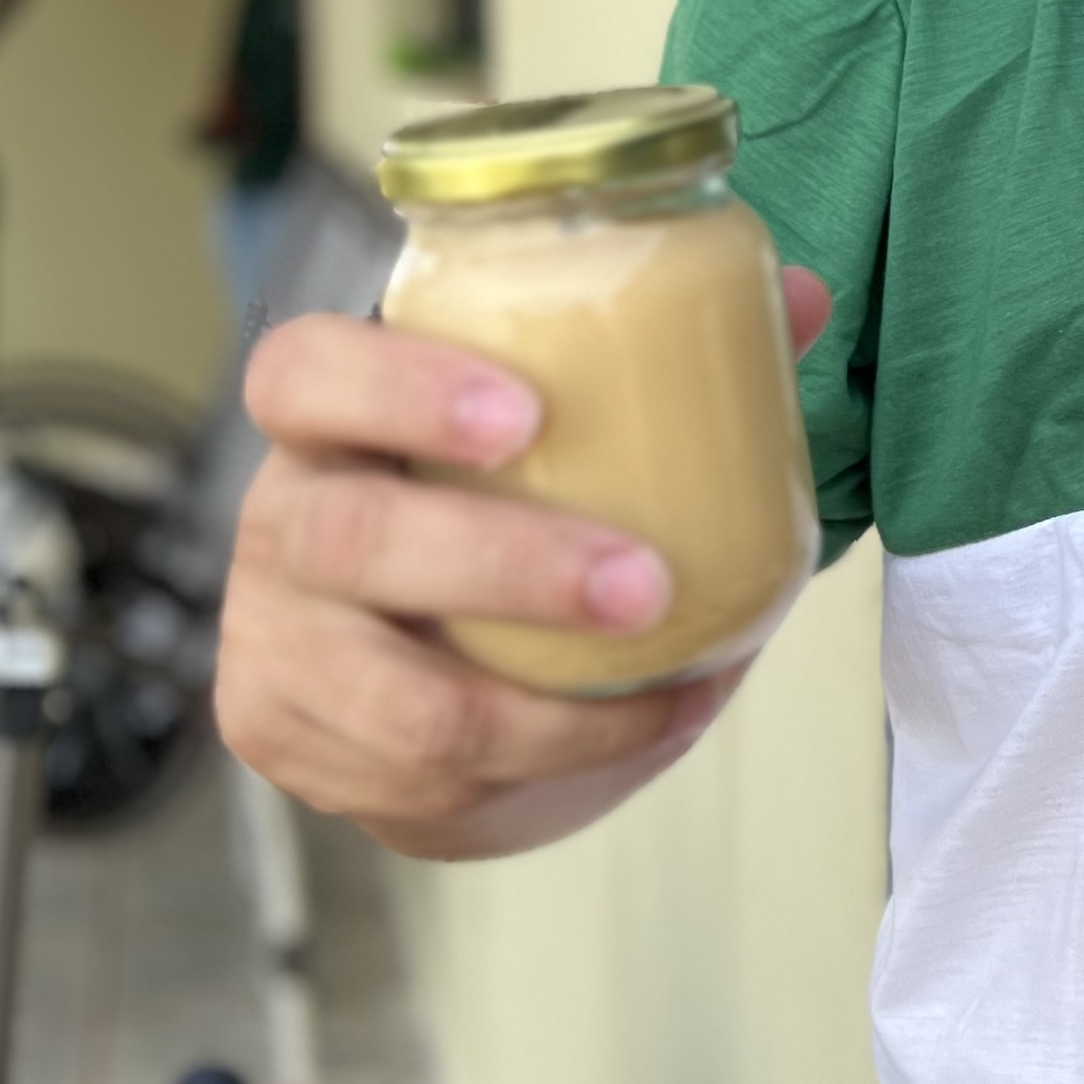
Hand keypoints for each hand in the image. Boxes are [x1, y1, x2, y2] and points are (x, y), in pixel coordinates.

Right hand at [216, 267, 832, 860]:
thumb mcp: (561, 433)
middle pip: (350, 539)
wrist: (429, 668)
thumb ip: (669, 360)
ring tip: (670, 687)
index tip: (524, 414)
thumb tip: (807, 299)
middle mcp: (283, 523)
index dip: (397, 389)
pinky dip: (554, 765)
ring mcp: (276, 645)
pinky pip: (420, 784)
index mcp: (329, 418)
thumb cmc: (501, 510)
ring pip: (392, 696)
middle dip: (505, 564)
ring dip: (545, 710)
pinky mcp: (293, 746)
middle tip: (642, 582)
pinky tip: (645, 727)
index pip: (305, 373)